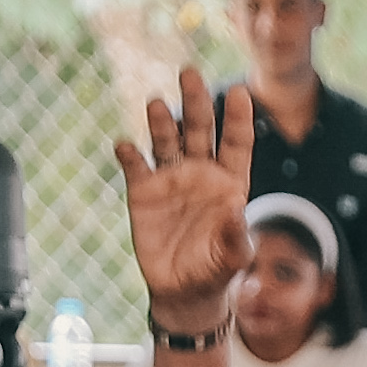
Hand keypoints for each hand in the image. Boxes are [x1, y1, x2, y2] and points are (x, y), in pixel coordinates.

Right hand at [116, 69, 256, 332]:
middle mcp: (199, 171)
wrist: (183, 292)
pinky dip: (130, 155)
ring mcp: (170, 178)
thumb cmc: (215, 271)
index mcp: (229, 181)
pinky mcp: (143, 192)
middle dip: (195, 101)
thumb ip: (237, 236)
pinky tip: (126, 146)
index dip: (238, 119)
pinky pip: (135, 167)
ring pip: (166, 140)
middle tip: (190, 74)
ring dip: (161, 122)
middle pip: (198, 129)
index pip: (236, 143)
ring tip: (157, 104)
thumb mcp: (232, 258)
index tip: (240, 92)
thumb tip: (236, 210)